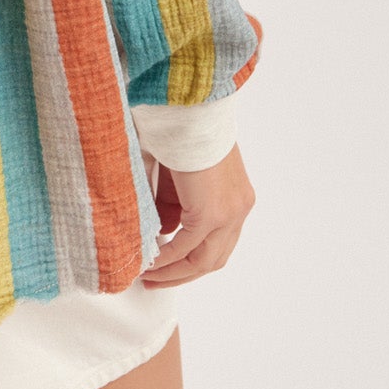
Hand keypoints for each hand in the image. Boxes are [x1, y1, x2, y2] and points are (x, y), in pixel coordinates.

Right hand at [141, 142, 255, 287]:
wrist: (189, 109)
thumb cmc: (183, 130)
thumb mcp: (179, 176)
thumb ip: (176, 205)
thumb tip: (165, 230)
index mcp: (236, 198)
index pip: (216, 241)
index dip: (191, 257)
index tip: (167, 263)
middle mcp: (238, 209)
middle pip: (213, 258)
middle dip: (182, 273)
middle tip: (156, 279)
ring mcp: (229, 214)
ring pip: (202, 259)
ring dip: (174, 271)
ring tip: (149, 276)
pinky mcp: (211, 213)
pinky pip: (187, 247)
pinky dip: (167, 258)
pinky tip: (150, 262)